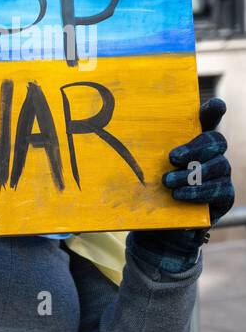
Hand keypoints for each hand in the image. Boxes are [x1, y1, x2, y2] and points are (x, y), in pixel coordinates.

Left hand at [129, 97, 234, 273]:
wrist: (159, 227)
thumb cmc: (150, 191)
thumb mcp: (142, 170)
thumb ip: (136, 153)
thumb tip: (107, 135)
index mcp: (193, 142)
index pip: (207, 120)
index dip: (212, 111)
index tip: (215, 104)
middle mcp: (212, 155)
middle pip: (216, 140)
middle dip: (195, 147)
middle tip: (172, 157)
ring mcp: (221, 174)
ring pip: (219, 166)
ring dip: (191, 174)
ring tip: (167, 182)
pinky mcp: (223, 196)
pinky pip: (219, 190)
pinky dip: (198, 192)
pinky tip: (180, 195)